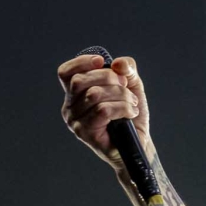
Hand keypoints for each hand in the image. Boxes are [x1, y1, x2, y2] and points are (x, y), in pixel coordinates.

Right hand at [57, 53, 151, 171]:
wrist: (139, 144)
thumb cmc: (131, 115)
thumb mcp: (131, 86)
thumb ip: (126, 69)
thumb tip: (118, 63)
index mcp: (74, 94)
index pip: (66, 73)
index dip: (81, 62)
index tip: (102, 61)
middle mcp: (69, 108)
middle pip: (80, 81)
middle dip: (108, 78)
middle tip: (126, 86)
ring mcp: (75, 122)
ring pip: (94, 94)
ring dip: (120, 95)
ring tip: (133, 103)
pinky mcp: (86, 133)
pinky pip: (102, 111)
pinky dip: (122, 108)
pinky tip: (131, 113)